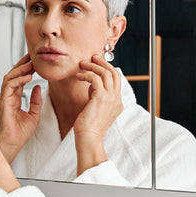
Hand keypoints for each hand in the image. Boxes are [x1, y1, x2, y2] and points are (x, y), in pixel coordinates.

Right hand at [0, 54, 41, 162]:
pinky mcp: (4, 103)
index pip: (19, 79)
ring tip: (30, 64)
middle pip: (13, 75)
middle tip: (32, 56)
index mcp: (14, 99)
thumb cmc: (18, 135)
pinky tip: (27, 76)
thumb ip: (35, 101)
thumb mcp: (33, 115)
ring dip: (20, 69)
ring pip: (9, 78)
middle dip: (22, 64)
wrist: (11, 145)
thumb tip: (37, 87)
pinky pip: (9, 87)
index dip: (26, 69)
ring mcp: (5, 99)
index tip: (34, 61)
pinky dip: (18, 80)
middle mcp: (8, 97)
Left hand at [73, 55, 123, 174]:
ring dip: (92, 66)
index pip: (116, 80)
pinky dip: (86, 75)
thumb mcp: (96, 109)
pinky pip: (94, 78)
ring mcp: (110, 98)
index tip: (96, 65)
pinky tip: (78, 77)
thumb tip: (92, 84)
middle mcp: (116, 99)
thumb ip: (97, 96)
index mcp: (117, 103)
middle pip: (114, 73)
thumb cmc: (88, 127)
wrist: (88, 138)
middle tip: (92, 57)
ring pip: (105, 73)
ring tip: (82, 64)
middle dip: (103, 63)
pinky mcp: (100, 98)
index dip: (107, 69)